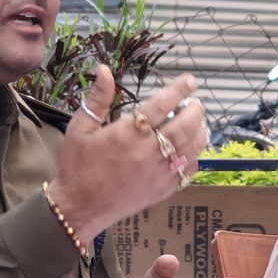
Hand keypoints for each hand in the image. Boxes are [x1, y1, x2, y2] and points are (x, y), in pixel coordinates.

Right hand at [48, 65, 209, 244]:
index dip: (179, 90)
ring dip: (199, 132)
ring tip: (198, 123)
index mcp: (129, 133)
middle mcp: (148, 151)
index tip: (190, 81)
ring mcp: (158, 172)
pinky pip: (189, 171)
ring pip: (192, 148)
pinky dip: (194, 157)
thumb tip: (104, 69)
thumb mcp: (80, 128)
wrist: (79, 207)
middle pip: (184, 126)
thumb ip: (97, 98)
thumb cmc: (77, 165)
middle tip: (196, 103)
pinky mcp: (163, 190)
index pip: (162, 105)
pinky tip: (190, 150)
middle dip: (195, 111)